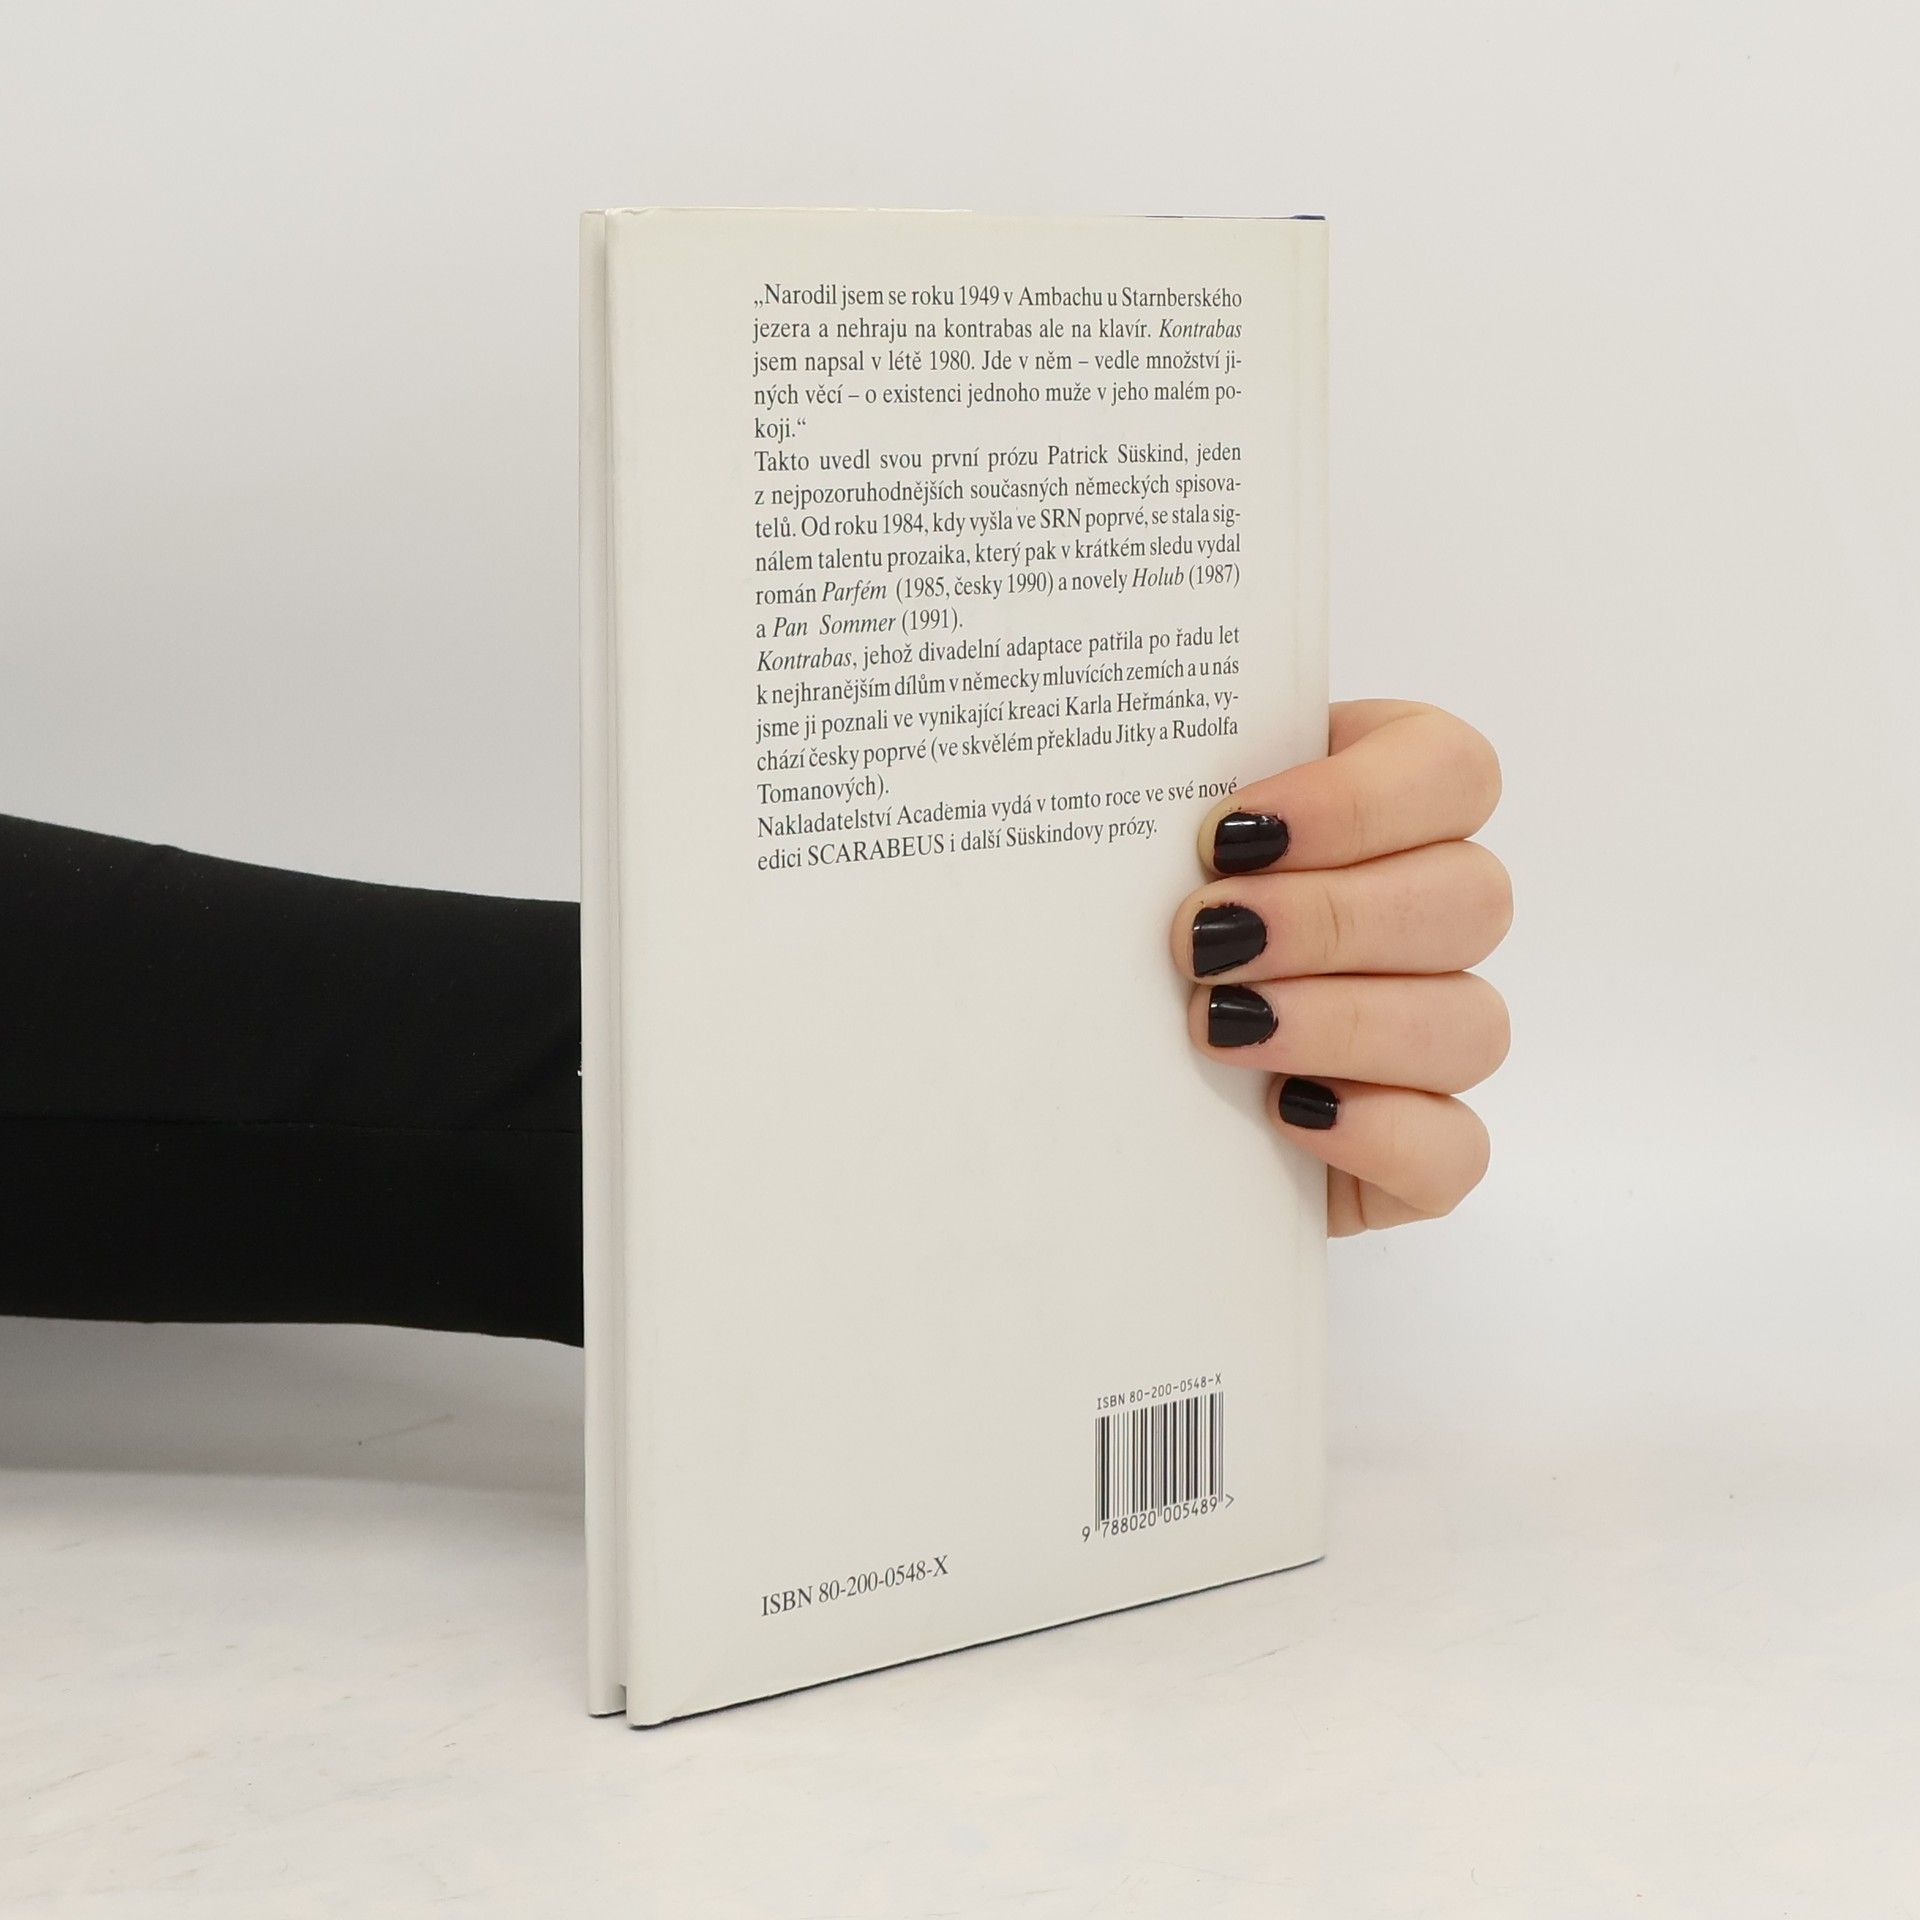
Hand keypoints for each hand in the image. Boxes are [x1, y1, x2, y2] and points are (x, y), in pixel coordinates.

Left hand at [1171, 701, 1510, 1233]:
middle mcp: (1433, 915)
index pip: (1450, 769)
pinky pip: (1455, 1150)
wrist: (1077, 1074)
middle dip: (1330, 919)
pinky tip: (1284, 1111)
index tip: (1230, 836)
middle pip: (1472, 898)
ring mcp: (1435, 1038)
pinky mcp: (1418, 1148)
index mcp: (1385, 804)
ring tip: (1219, 1023)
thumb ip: (1162, 797)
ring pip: (1472, 1024)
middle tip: (1201, 940)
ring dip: (1344, 1021)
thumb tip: (1130, 772)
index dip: (1359, 799)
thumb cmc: (1121, 920)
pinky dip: (1379, 1132)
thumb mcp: (1133, 840)